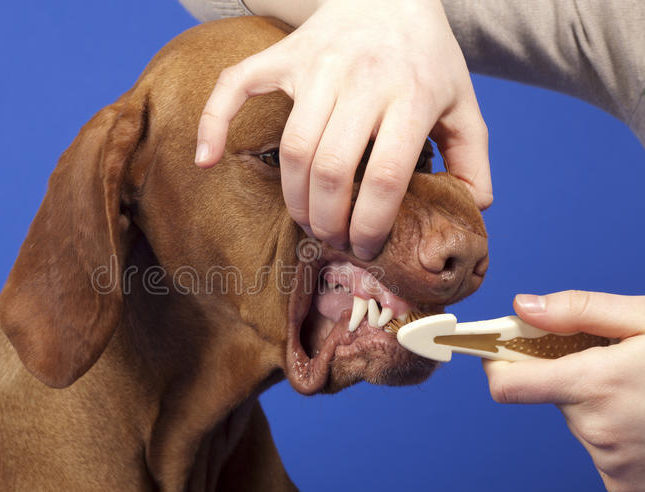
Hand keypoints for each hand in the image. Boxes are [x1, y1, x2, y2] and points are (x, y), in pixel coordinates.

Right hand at [195, 0, 491, 257]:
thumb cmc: (425, 56)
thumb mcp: (462, 102)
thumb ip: (472, 156)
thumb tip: (473, 206)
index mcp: (409, 95)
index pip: (385, 175)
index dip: (371, 223)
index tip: (366, 247)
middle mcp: (360, 79)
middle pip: (332, 170)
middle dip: (328, 220)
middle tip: (333, 239)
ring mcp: (316, 65)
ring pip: (294, 148)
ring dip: (294, 199)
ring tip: (308, 220)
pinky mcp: (283, 56)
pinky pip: (236, 87)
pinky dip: (214, 123)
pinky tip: (207, 160)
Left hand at [484, 291, 644, 491]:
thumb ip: (577, 312)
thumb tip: (521, 306)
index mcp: (594, 385)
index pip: (506, 385)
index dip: (497, 363)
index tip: (500, 349)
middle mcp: (596, 430)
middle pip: (551, 396)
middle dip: (570, 375)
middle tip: (613, 363)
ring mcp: (612, 463)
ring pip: (579, 422)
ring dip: (599, 405)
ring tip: (643, 392)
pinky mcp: (625, 487)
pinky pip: (601, 452)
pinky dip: (617, 434)